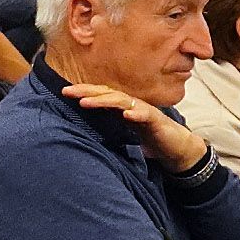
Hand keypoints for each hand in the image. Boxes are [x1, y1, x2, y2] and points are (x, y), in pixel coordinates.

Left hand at [61, 81, 206, 169]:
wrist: (175, 148)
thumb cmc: (149, 138)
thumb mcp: (122, 132)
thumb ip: (107, 126)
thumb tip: (83, 129)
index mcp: (121, 107)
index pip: (100, 96)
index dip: (83, 92)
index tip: (64, 92)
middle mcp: (131, 105)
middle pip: (107, 93)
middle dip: (87, 91)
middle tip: (67, 91)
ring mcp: (144, 111)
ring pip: (122, 101)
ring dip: (104, 100)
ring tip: (87, 102)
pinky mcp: (156, 121)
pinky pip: (145, 115)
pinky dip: (135, 113)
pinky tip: (125, 114)